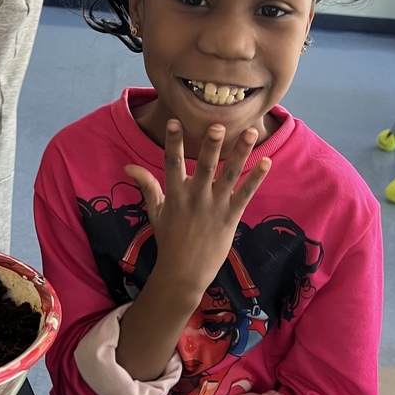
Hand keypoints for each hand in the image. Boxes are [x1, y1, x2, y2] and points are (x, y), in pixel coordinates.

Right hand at [125, 121, 269, 298]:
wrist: (184, 272)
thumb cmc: (169, 239)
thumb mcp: (155, 211)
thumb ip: (147, 185)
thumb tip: (128, 166)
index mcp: (175, 195)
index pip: (172, 164)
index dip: (173, 143)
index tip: (174, 122)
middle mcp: (196, 198)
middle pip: (205, 167)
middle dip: (211, 146)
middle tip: (217, 125)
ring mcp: (215, 207)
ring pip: (230, 176)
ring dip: (240, 153)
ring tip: (250, 132)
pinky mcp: (231, 217)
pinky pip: (246, 194)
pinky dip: (256, 178)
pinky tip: (267, 161)